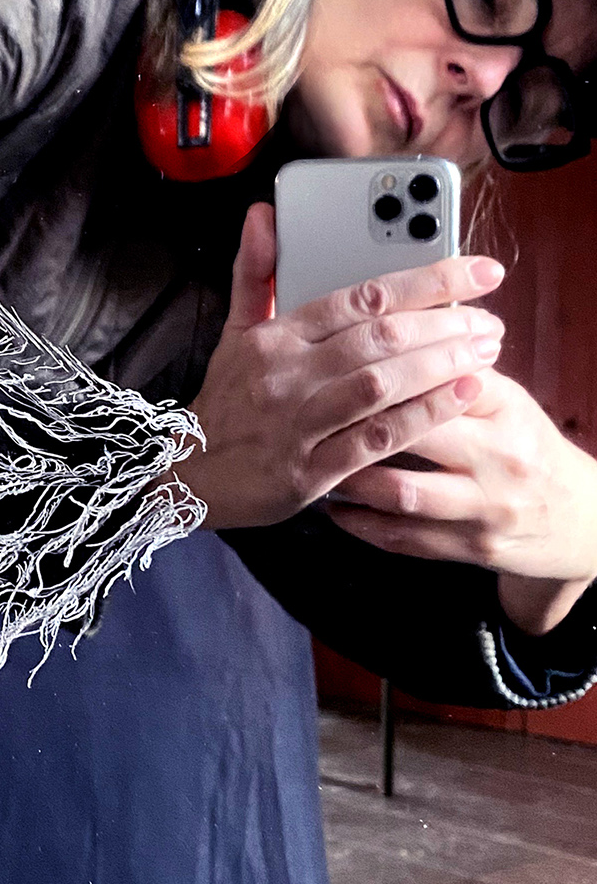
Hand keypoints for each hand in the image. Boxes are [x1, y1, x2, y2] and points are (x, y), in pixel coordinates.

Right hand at [175, 202, 505, 530]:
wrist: (186, 475)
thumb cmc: (223, 403)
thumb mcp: (234, 334)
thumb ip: (256, 273)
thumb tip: (262, 214)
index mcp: (274, 336)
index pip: (362, 294)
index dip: (429, 278)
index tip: (480, 270)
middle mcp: (285, 374)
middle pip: (379, 337)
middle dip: (447, 324)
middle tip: (490, 322)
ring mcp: (297, 423)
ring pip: (380, 383)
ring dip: (441, 365)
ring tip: (485, 352)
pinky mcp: (308, 471)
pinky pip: (376, 438)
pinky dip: (423, 416)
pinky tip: (462, 397)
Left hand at [326, 370, 596, 633]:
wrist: (582, 520)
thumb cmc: (524, 446)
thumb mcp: (506, 404)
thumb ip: (454, 374)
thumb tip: (387, 335)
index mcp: (506, 410)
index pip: (442, 381)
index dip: (387, 374)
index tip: (340, 368)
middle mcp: (501, 457)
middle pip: (419, 432)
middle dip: (360, 424)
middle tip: (313, 416)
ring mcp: (486, 507)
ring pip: (403, 491)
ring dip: (351, 478)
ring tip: (317, 462)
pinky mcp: (472, 548)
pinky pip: (404, 538)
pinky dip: (360, 523)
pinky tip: (333, 507)